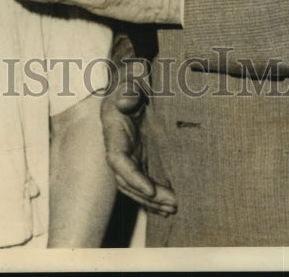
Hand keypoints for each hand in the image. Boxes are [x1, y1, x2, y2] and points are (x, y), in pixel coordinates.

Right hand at [102, 62, 177, 215]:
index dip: (133, 178)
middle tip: (172, 204)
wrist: (135, 83)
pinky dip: (155, 198)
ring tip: (174, 208)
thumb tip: (128, 100)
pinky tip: (169, 207)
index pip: (118, 161)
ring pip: (136, 187)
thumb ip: (128, 88)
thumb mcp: (130, 79)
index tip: (150, 190)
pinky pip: (146, 184)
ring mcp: (131, 157)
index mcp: (113, 132)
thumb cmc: (132, 80)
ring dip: (153, 202)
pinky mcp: (142, 160)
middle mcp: (120, 149)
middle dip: (147, 197)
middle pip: (128, 181)